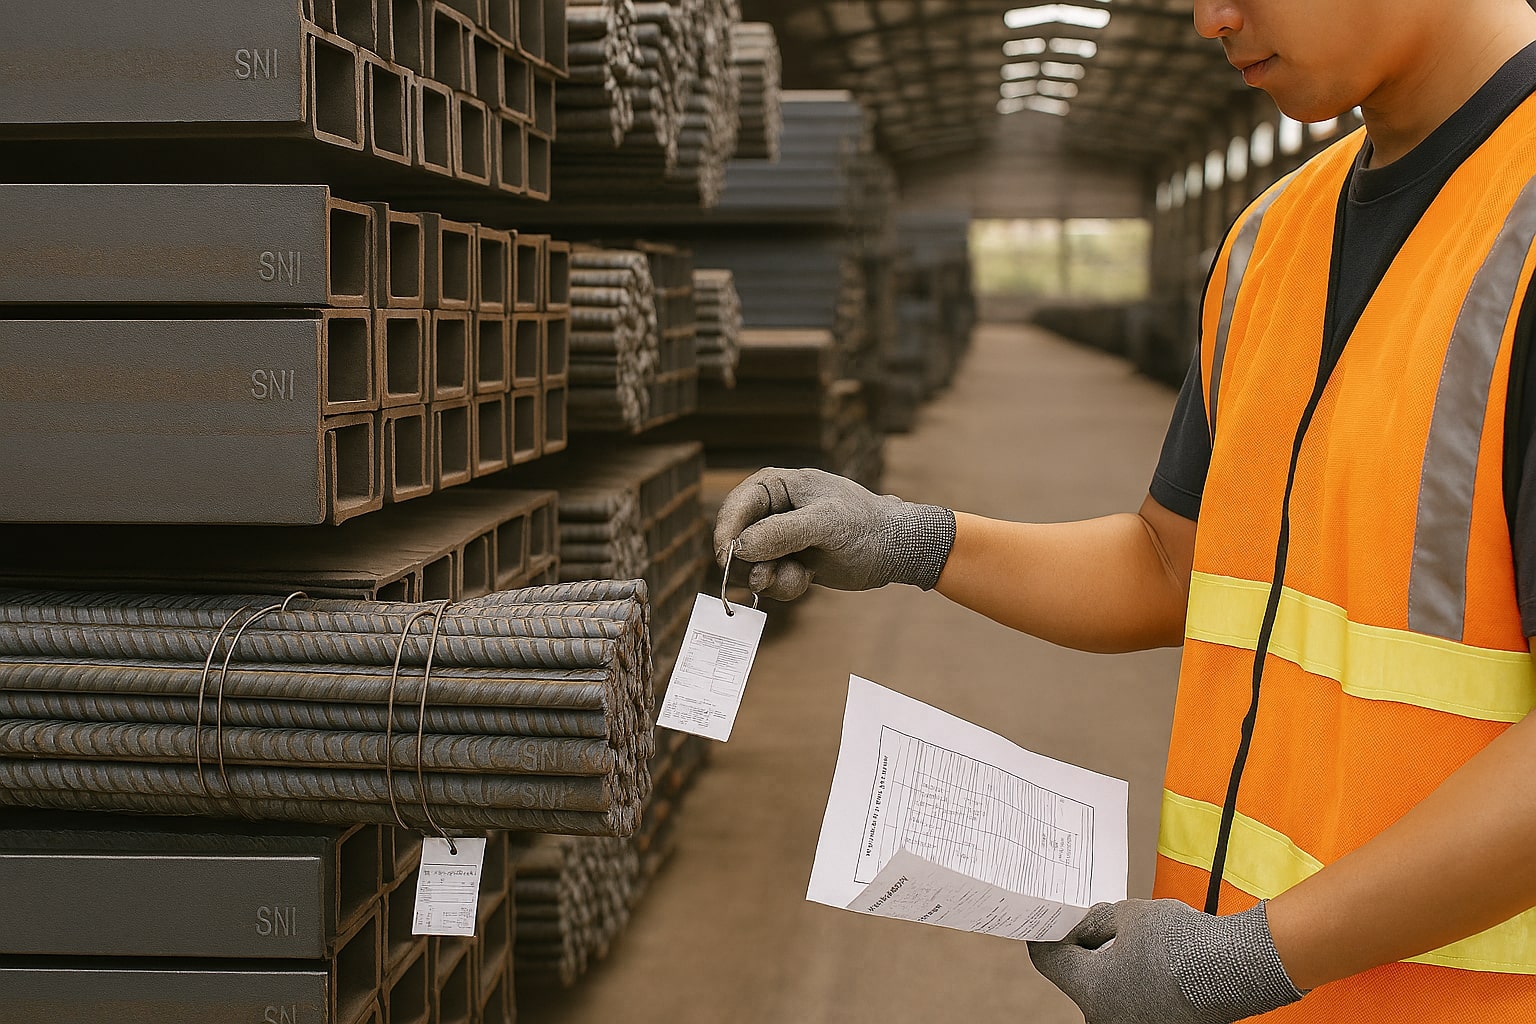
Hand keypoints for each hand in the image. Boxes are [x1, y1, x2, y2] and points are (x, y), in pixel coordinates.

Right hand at [712, 468, 955, 600]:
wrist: (896, 550)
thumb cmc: (866, 526)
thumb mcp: (826, 524)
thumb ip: (782, 532)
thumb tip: (741, 547)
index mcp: (778, 485)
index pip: (736, 506)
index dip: (727, 532)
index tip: (728, 559)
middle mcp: (773, 510)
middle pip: (736, 538)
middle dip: (751, 563)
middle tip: (767, 578)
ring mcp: (780, 537)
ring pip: (751, 564)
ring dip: (770, 578)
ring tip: (799, 577)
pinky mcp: (789, 560)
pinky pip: (768, 579)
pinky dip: (783, 585)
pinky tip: (806, 580)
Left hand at [1027, 899, 1303, 1023]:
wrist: (1235, 969)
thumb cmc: (1180, 942)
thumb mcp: (1127, 915)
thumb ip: (1094, 921)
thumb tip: (1080, 924)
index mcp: (1089, 989)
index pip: (1047, 960)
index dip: (1046, 934)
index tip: (1050, 919)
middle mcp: (1103, 1017)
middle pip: (1076, 977)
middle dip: (1082, 948)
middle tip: (1091, 922)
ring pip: (1103, 990)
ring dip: (1107, 965)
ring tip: (1128, 938)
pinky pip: (1128, 1000)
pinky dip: (1130, 980)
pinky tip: (1148, 959)